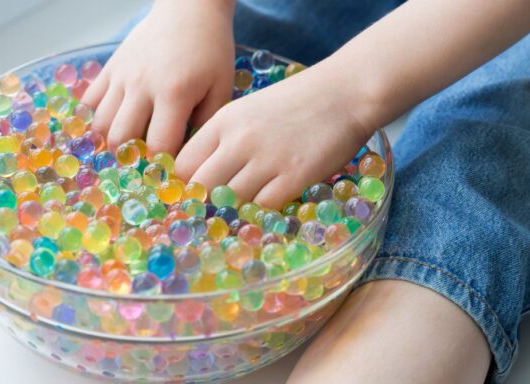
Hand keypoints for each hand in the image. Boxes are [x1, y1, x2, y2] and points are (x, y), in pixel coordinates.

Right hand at [82, 0, 234, 154]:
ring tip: (127, 146)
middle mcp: (142, 86)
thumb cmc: (211, 50)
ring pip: (99, 124)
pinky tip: (109, 125)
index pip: (159, 146)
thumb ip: (206, 124)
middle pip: (120, 139)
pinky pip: (88, 101)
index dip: (163, 166)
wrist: (190, 9)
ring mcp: (122, 76)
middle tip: (144, 163)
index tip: (171, 171)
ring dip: (111, 141)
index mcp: (174, 93)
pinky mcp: (110, 67)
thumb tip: (188, 155)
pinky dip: (93, 118)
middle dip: (131, 159)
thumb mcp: (221, 87)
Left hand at [175, 67, 373, 208]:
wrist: (345, 91)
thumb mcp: (248, 112)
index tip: (193, 194)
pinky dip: (263, 211)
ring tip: (246, 205)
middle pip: (202, 187)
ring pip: (232, 201)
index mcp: (223, 121)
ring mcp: (267, 159)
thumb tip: (201, 178)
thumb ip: (223, 140)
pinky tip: (270, 202)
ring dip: (237, 208)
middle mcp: (239, 140)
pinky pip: (264, 207)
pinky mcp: (294, 176)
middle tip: (216, 209)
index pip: (183, 165)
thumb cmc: (296, 103)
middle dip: (206, 201)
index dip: (185, 184)